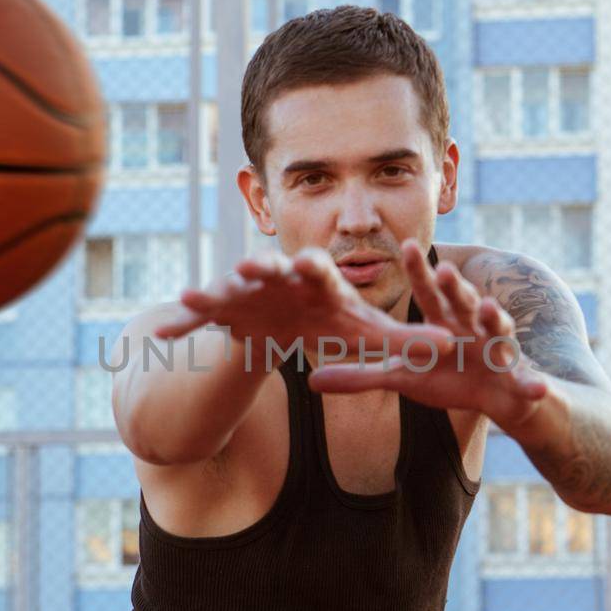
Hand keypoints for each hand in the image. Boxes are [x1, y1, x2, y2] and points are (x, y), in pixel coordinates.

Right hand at [152, 245, 455, 361]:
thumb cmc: (332, 321)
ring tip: (190, 294)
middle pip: (271, 270)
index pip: (321, 271)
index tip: (309, 264)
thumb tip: (452, 346)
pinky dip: (181, 324)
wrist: (287, 319)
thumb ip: (406, 341)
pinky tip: (158, 337)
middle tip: (251, 267)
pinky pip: (200, 315)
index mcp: (318, 280)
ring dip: (212, 291)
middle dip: (260, 269)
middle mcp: (280, 276)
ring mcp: (247, 290)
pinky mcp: (222, 308)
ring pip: (229, 287)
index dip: (315, 269)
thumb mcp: (367, 333)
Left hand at [306, 238, 549, 430]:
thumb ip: (360, 376)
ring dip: (493, 318)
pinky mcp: (520, 382)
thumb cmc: (450, 379)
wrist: (502, 399)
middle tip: (444, 269)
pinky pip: (528, 385)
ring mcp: (500, 351)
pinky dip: (533, 387)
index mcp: (445, 323)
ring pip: (497, 329)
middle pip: (463, 303)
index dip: (420, 272)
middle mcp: (475, 328)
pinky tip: (538, 389)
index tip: (408, 245)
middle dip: (455, 288)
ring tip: (488, 309)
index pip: (430, 293)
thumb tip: (311, 379)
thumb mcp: (402, 378)